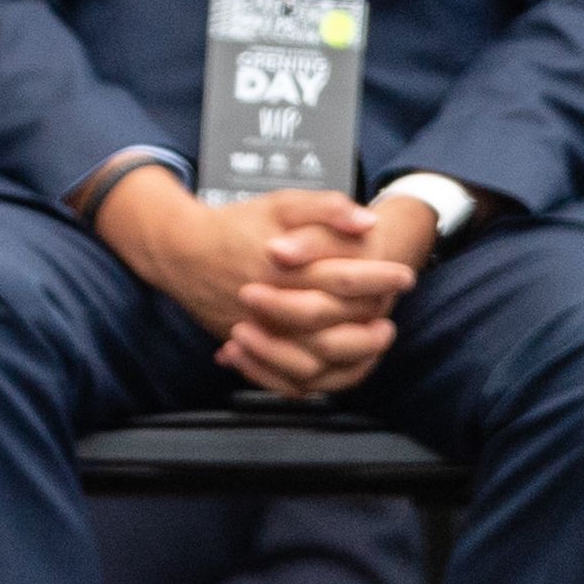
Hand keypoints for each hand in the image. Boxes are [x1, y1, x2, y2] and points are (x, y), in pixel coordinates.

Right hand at [90, 171, 428, 398]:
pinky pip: (287, 379)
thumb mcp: (280, 204)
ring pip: (314, 360)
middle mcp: (272, 305)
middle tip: (393, 307)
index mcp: (284, 268)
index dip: (380, 278)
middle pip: (334, 322)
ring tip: (376, 338)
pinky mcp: (251, 349)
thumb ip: (325, 208)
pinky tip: (340, 364)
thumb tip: (368, 222)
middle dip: (371, 316)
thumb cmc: (234, 225)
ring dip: (352, 352)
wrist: (180, 252)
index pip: (344, 279)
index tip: (404, 275)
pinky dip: (319, 378)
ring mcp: (260, 333)